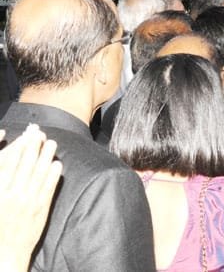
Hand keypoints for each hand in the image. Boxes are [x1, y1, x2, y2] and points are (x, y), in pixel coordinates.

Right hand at [0, 124, 62, 271]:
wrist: (7, 250)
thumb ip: (1, 184)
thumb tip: (8, 163)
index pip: (8, 165)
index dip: (17, 148)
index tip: (24, 136)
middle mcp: (12, 195)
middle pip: (25, 165)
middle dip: (33, 147)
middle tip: (40, 133)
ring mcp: (28, 201)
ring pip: (39, 173)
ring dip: (46, 155)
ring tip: (52, 143)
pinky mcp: (41, 208)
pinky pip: (49, 187)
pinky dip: (53, 174)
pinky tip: (57, 163)